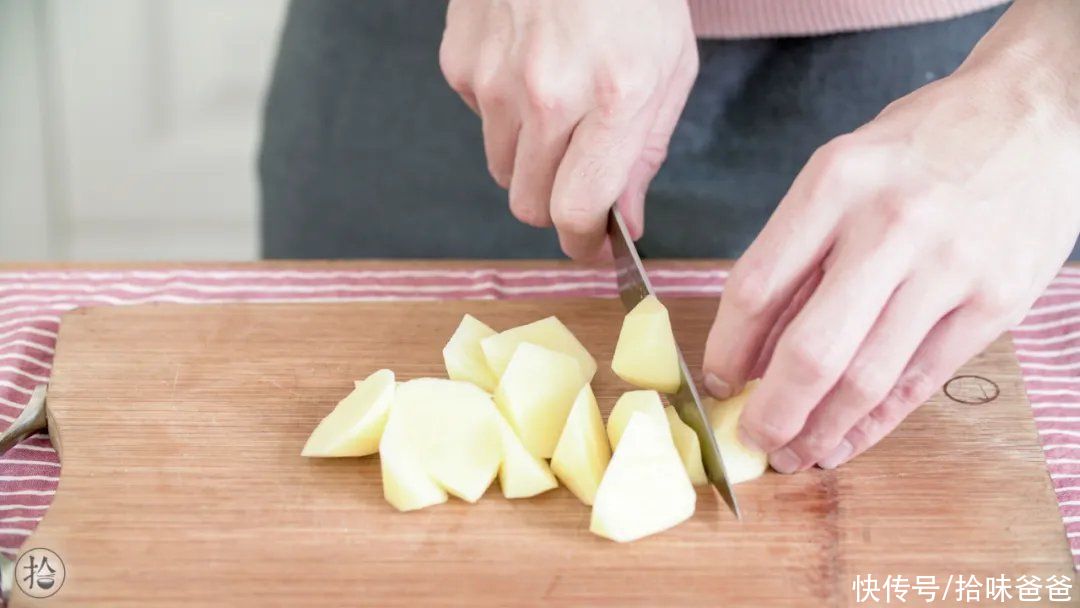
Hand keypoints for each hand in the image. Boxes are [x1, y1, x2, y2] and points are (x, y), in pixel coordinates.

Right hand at [439, 0, 697, 259]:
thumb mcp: (670, 67)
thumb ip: (645, 154)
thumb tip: (625, 223)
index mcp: (615, 98)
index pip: (578, 210)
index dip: (582, 243)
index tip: (590, 245)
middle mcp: (548, 94)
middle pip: (530, 203)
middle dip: (557, 206)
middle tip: (578, 181)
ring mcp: (494, 78)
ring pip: (501, 167)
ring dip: (529, 159)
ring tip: (558, 108)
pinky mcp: (460, 61)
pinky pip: (478, 119)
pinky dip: (503, 111)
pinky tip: (528, 66)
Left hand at [702, 0, 1079, 472]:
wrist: (1034, 110)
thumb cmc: (921, 145)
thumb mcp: (843, 170)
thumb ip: (798, 252)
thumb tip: (753, 347)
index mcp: (835, 183)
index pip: (756, 287)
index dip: (727, 349)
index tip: (716, 381)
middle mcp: (890, 226)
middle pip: (811, 350)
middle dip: (773, 411)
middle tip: (754, 438)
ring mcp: (950, 267)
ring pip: (868, 378)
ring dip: (823, 429)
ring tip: (797, 451)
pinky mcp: (997, 300)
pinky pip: (922, 380)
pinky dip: (877, 421)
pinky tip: (848, 438)